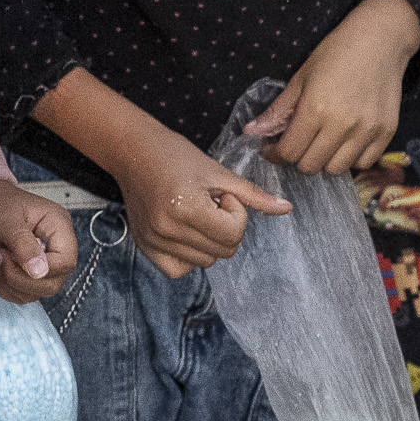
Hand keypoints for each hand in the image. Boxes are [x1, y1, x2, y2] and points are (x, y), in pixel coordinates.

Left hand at [0, 180, 77, 302]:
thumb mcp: (4, 220)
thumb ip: (22, 245)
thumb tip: (39, 271)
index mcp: (57, 225)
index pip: (65, 261)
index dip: (42, 269)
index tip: (13, 258)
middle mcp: (54, 245)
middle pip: (54, 282)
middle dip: (22, 279)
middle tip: (1, 257)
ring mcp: (42, 260)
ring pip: (38, 291)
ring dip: (11, 284)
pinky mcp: (28, 271)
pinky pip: (24, 293)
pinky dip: (7, 288)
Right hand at [111, 130, 289, 277]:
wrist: (133, 151)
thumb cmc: (175, 155)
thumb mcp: (218, 172)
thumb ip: (252, 195)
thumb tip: (286, 208)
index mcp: (186, 208)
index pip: (233, 234)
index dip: (236, 212)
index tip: (221, 194)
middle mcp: (167, 229)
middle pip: (223, 251)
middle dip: (226, 227)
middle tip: (209, 203)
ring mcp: (153, 241)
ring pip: (206, 262)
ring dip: (209, 241)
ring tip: (196, 214)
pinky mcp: (144, 247)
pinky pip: (178, 269)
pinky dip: (188, 257)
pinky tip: (186, 234)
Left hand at [252, 0, 419, 176]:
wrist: (380, 41)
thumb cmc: (336, 54)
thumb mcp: (300, 78)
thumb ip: (278, 110)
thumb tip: (251, 132)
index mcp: (315, 109)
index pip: (289, 152)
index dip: (276, 154)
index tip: (274, 148)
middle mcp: (342, 125)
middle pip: (311, 166)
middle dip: (298, 158)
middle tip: (298, 143)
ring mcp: (367, 131)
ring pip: (336, 169)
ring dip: (324, 161)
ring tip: (322, 142)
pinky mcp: (386, 132)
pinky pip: (364, 163)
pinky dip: (350, 159)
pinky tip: (345, 142)